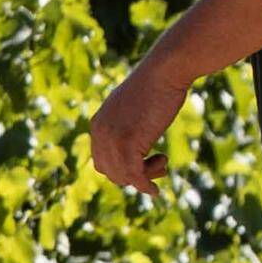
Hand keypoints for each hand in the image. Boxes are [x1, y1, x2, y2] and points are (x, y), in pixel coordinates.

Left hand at [85, 54, 188, 192]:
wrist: (163, 72)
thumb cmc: (156, 86)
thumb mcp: (133, 108)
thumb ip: (126, 125)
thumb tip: (133, 141)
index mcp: (97, 124)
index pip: (102, 160)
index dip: (122, 169)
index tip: (144, 165)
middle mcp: (99, 132)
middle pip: (109, 171)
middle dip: (133, 175)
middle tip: (158, 165)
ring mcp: (111, 138)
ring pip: (122, 175)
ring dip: (144, 177)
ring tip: (162, 163)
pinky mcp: (127, 143)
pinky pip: (133, 175)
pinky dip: (145, 185)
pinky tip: (155, 190)